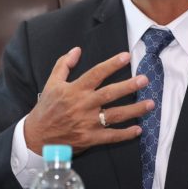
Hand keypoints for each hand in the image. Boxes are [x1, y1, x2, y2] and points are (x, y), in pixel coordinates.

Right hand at [24, 47, 152, 153]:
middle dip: (129, 86)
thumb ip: (63, 64)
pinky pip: (111, 136)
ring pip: (115, 115)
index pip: (96, 73)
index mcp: (75, 90)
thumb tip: (77, 49)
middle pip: (110, 94)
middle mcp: (83, 105)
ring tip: (150, 104)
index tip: (126, 56)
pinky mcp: (90, 138)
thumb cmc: (46, 108)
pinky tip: (139, 129)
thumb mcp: (51, 83)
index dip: (112, 64)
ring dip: (134, 110)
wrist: (37, 137)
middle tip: (145, 80)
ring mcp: (88, 123)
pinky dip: (125, 134)